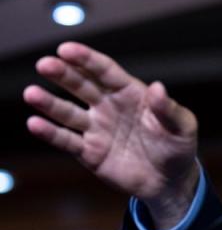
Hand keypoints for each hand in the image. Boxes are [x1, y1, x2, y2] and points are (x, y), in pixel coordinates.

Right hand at [23, 42, 199, 229]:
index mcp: (131, 93)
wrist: (169, 180)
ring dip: (49, 103)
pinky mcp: (89, 152)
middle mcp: (109, 106)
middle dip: (64, 74)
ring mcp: (97, 128)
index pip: (106, 71)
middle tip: (45, 63)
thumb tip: (158, 87)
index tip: (66, 49)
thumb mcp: (182, 126)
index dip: (87, 59)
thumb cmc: (178, 146)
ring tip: (31, 93)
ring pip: (68, 112)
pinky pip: (66, 140)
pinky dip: (50, 133)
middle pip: (82, 86)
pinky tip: (34, 123)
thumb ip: (167, 108)